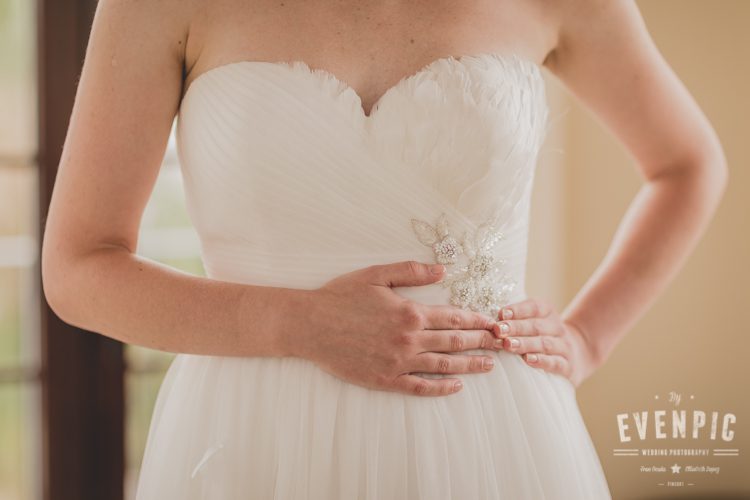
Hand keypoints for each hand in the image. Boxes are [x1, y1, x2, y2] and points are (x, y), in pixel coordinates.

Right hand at [288, 261, 502, 396]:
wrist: (309, 325)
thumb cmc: (340, 296)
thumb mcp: (376, 275)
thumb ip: (411, 272)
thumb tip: (443, 270)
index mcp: (409, 312)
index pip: (454, 318)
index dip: (478, 320)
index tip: (495, 323)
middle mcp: (409, 339)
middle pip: (455, 342)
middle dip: (483, 342)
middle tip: (504, 345)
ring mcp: (398, 362)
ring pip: (443, 365)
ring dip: (470, 366)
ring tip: (490, 366)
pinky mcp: (384, 379)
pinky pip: (419, 387)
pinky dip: (440, 388)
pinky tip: (456, 387)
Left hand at [493, 298, 600, 387]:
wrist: (576, 355)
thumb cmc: (540, 336)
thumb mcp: (532, 322)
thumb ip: (513, 319)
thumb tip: (486, 320)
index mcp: (547, 312)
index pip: (534, 307)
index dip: (517, 310)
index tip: (501, 314)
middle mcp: (557, 327)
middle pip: (536, 326)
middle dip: (515, 328)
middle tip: (498, 331)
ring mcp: (564, 346)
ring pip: (544, 343)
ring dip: (525, 344)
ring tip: (508, 345)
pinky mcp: (568, 366)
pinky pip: (555, 362)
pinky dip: (542, 361)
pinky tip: (528, 360)